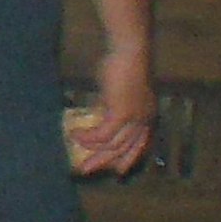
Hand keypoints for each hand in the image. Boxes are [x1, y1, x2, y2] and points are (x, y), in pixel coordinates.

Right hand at [69, 42, 156, 175]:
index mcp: (147, 115)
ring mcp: (134, 118)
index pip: (140, 144)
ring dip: (92, 152)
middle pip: (124, 149)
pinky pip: (102, 134)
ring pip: (112, 145)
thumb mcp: (116, 91)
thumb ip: (110, 106)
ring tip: (76, 157)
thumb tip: (96, 116)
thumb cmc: (121, 64)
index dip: (128, 158)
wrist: (128, 51)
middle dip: (104, 162)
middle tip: (86, 170)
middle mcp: (144, 120)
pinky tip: (73, 135)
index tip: (118, 170)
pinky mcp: (121, 114)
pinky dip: (87, 137)